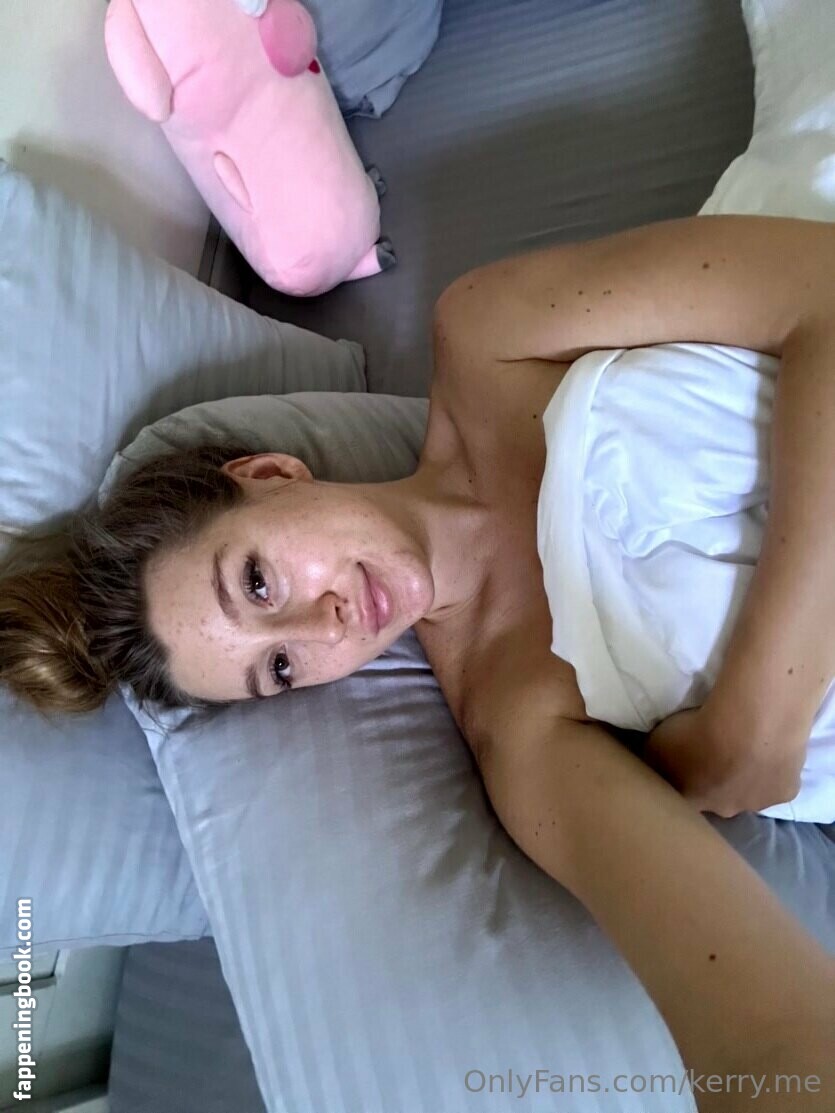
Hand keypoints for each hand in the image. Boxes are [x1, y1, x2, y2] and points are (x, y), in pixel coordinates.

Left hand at [643, 705, 803, 817]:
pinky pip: (777, 781)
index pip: (683, 797)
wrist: (747, 727)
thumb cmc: (695, 733)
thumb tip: (653, 764)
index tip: (685, 762)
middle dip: (717, 780)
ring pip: (750, 791)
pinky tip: (770, 746)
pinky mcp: (786, 791)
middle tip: (718, 751)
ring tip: (747, 745)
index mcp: (692, 802)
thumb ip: (655, 758)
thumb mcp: (656, 743)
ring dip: (747, 774)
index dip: (684, 780)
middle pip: (718, 798)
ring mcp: (758, 803)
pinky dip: (774, 766)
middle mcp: (724, 810)